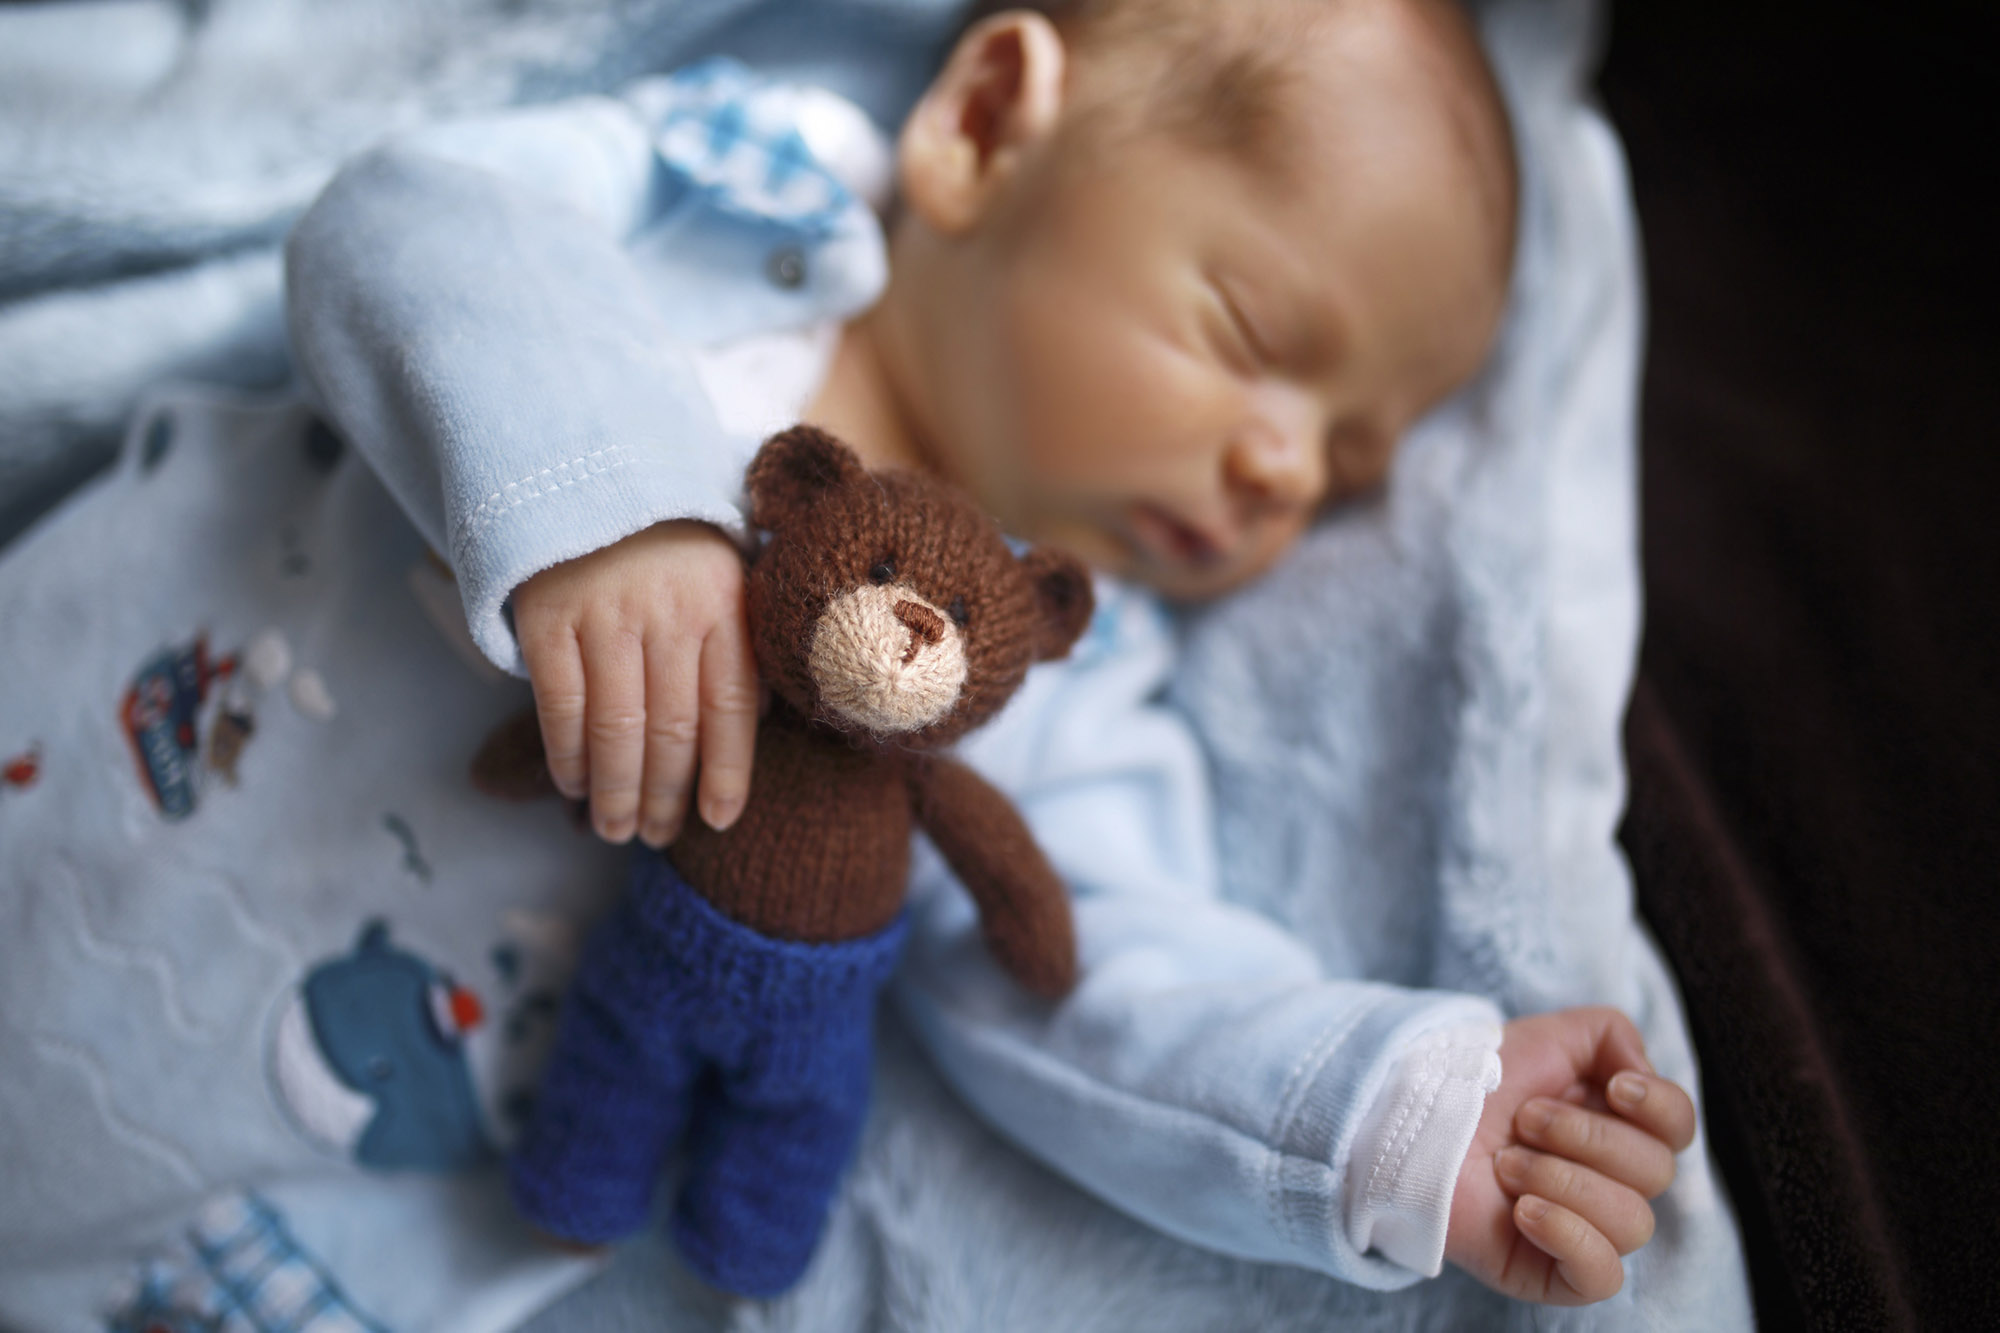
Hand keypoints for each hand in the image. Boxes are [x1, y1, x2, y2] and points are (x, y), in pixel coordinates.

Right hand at [512, 520, 758, 846]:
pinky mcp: (548, 617)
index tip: (718, 820)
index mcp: (724, 605)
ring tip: (617, 829)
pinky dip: (568, 754)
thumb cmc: (669, 548)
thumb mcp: (724, 578)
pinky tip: (574, 784)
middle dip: (666, 796)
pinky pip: (561, 705)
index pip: (732, 707)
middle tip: (658, 837)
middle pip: (673, 729)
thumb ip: (741, 645)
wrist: (588, 475)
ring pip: (617, 728)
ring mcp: (605, 614)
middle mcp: (669, 612)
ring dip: (616, 791)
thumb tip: (759, 725)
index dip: (727, 772)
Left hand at [1444, 1007, 1696, 1304]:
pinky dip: (1570, 1236)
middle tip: (1525, 1121)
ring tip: (1507, 1164)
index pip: (1678, 1129)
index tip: (1615, 1087)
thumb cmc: (1478, 1079)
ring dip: (1563, 1179)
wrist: (1412, 1117)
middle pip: (1656, 1171)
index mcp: (1614, 1127)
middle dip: (1585, 1136)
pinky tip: (1525, 1211)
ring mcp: (1582, 1229)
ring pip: (1632, 1222)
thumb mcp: (1551, 1035)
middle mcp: (1607, 1180)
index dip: (1659, 1108)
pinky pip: (1603, 1276)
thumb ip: (1613, 1035)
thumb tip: (1642, 1078)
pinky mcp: (1551, 1272)